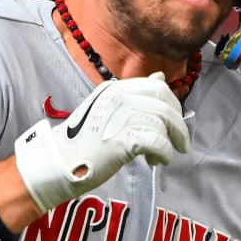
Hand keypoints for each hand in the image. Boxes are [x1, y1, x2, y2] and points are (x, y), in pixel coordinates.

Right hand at [12, 72, 189, 210]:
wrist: (59, 163)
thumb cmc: (83, 142)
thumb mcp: (107, 110)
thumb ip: (133, 96)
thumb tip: (159, 77)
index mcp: (114, 89)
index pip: (157, 87)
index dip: (173, 105)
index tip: (175, 122)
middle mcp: (118, 98)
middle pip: (164, 103)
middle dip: (178, 124)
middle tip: (181, 142)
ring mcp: (120, 117)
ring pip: (163, 123)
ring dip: (171, 142)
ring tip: (162, 156)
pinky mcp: (122, 139)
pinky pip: (158, 143)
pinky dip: (164, 154)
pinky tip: (157, 161)